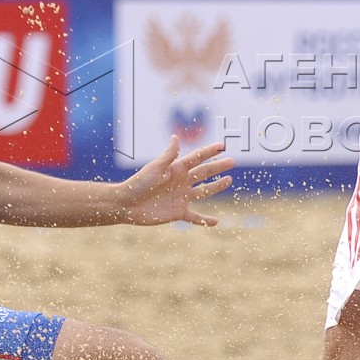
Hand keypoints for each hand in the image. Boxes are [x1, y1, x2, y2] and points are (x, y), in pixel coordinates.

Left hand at [118, 137, 234, 225]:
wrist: (126, 205)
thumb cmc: (138, 183)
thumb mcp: (154, 168)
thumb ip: (168, 155)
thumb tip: (176, 137)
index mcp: (176, 169)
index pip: (197, 158)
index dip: (210, 151)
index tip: (223, 146)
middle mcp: (181, 182)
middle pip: (204, 172)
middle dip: (218, 167)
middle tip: (233, 161)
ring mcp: (181, 197)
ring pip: (203, 191)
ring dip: (216, 187)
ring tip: (229, 181)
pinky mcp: (178, 212)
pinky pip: (195, 217)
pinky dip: (205, 220)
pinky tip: (216, 222)